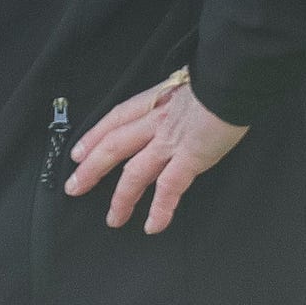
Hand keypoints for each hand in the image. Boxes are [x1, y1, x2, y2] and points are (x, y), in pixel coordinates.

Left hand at [64, 71, 247, 234]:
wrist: (231, 78)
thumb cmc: (216, 80)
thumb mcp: (186, 85)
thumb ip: (175, 103)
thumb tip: (175, 114)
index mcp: (153, 101)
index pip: (114, 120)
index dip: (93, 137)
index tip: (78, 153)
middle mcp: (154, 121)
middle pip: (113, 147)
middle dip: (91, 169)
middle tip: (74, 187)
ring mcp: (169, 141)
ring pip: (134, 172)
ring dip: (121, 198)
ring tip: (113, 219)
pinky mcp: (190, 157)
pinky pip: (168, 188)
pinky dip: (159, 209)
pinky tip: (152, 226)